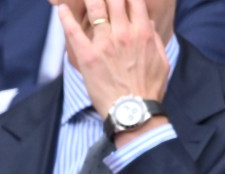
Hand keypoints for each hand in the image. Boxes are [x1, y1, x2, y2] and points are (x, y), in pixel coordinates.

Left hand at [56, 0, 169, 120]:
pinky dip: (64, 16)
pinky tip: (61, 9)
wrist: (134, 112)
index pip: (134, 1)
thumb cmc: (150, 90)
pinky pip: (72, 29)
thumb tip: (147, 21)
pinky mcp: (87, 55)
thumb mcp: (163, 63)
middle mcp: (124, 34)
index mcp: (143, 34)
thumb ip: (156, 39)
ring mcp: (104, 44)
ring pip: (94, 7)